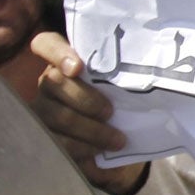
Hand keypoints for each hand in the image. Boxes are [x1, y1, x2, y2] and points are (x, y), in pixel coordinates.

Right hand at [31, 31, 147, 194]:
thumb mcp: (123, 86)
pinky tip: (99, 150)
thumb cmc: (121, 102)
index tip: (77, 67)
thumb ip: (123, 76)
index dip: (57, 52)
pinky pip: (58, 142)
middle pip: (53, 83)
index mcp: (65, 62)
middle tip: (110, 112)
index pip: (46, 44)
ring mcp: (42, 110)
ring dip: (90, 129)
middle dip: (85, 100)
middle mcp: (49, 82)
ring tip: (116, 139)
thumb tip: (152, 73)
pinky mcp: (46, 138)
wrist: (119, 139)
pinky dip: (82, 148)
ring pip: (56, 116)